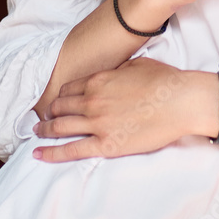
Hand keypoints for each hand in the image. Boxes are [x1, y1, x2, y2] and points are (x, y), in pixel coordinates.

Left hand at [32, 57, 193, 161]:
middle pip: (60, 107)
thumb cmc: (164, 81)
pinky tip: (38, 153)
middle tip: (43, 118)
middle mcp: (93, 100)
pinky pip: (71, 150)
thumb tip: (112, 74)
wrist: (180, 102)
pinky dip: (51, 152)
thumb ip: (117, 71)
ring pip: (60, 127)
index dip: (60, 96)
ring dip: (45, 130)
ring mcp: (97, 123)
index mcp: (100, 80)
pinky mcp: (105, 144)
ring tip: (37, 133)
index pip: (69, 89)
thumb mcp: (136, 65)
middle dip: (49, 113)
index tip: (56, 102)